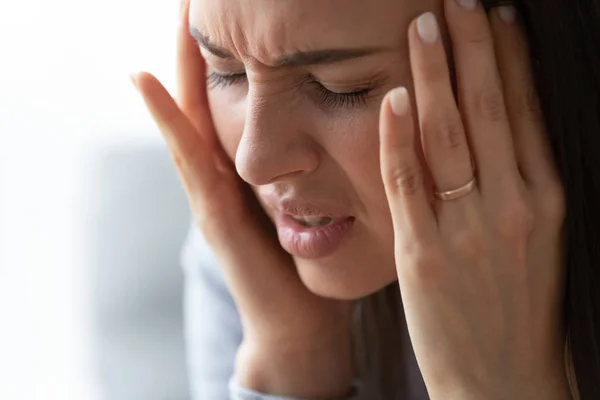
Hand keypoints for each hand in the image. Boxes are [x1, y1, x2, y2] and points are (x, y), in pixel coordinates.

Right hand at [131, 0, 352, 397]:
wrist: (301, 324)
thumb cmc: (318, 263)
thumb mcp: (321, 199)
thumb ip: (327, 163)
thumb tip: (367, 114)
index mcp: (254, 168)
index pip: (239, 99)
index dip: (232, 55)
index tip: (230, 9)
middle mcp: (228, 174)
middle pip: (209, 100)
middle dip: (199, 50)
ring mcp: (214, 194)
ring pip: (191, 120)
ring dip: (177, 70)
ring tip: (172, 19)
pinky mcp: (215, 216)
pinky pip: (189, 161)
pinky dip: (169, 122)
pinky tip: (150, 83)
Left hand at [379, 2, 569, 398]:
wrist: (504, 379)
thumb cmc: (518, 308)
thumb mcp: (537, 239)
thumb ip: (520, 184)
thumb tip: (501, 127)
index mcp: (546, 197)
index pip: (523, 111)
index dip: (509, 58)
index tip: (497, 15)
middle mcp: (514, 205)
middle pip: (489, 108)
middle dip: (472, 45)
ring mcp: (468, 229)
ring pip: (450, 134)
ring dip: (436, 73)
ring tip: (425, 23)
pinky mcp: (424, 254)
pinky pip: (409, 182)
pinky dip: (401, 136)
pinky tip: (396, 96)